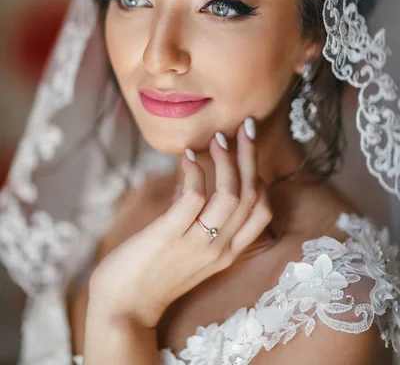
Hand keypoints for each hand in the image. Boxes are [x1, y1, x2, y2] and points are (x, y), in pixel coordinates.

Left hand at [88, 117, 271, 327]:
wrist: (123, 310)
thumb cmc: (151, 275)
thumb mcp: (185, 247)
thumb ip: (193, 216)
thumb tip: (192, 180)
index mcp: (228, 251)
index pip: (262, 211)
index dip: (260, 176)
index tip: (249, 149)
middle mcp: (220, 248)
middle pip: (251, 195)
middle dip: (250, 156)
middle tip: (245, 127)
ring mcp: (197, 244)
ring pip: (230, 194)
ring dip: (226, 160)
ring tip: (218, 138)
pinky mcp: (170, 237)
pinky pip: (194, 198)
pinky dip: (194, 172)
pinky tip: (186, 157)